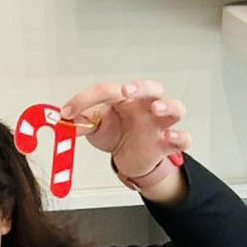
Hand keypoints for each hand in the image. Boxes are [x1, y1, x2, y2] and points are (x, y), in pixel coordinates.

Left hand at [59, 79, 191, 180]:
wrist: (130, 159)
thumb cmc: (116, 134)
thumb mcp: (95, 127)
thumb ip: (80, 122)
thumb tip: (63, 120)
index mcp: (124, 98)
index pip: (107, 91)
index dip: (85, 100)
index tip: (67, 112)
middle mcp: (145, 107)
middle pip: (152, 88)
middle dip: (141, 87)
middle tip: (126, 91)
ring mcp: (159, 124)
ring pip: (176, 108)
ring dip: (168, 106)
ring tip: (156, 110)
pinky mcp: (167, 144)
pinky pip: (183, 138)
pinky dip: (180, 136)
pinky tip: (170, 137)